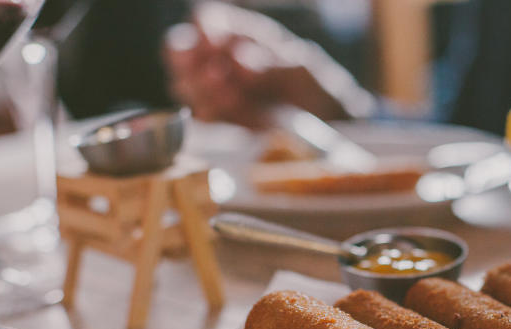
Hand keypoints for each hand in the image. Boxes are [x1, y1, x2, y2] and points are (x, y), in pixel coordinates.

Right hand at [164, 2, 372, 127]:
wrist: (330, 127)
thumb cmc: (318, 87)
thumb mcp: (303, 68)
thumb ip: (271, 63)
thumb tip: (239, 60)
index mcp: (242, 34)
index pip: (207, 20)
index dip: (205, 28)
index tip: (213, 41)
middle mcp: (222, 59)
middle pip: (180, 49)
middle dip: (188, 60)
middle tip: (212, 73)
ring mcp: (217, 90)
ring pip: (184, 84)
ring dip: (200, 89)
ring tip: (231, 96)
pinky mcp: (221, 119)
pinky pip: (201, 115)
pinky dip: (210, 114)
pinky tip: (229, 114)